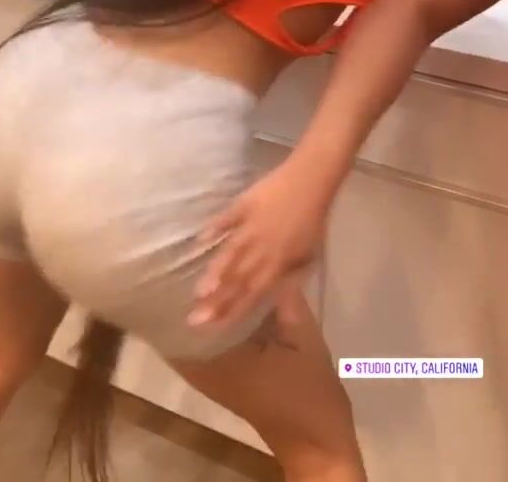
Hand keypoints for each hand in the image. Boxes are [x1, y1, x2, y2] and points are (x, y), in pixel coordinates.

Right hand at [190, 161, 324, 328]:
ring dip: (216, 273)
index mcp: (279, 262)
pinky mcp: (245, 204)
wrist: (311, 179)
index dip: (234, 311)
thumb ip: (292, 282)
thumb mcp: (308, 255)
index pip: (254, 293)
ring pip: (231, 253)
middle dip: (217, 301)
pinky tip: (200, 240)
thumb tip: (288, 315)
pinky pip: (227, 218)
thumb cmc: (311, 220)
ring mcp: (252, 225)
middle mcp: (263, 248)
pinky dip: (215, 228)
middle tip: (195, 318)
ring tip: (198, 291)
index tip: (214, 327)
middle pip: (238, 279)